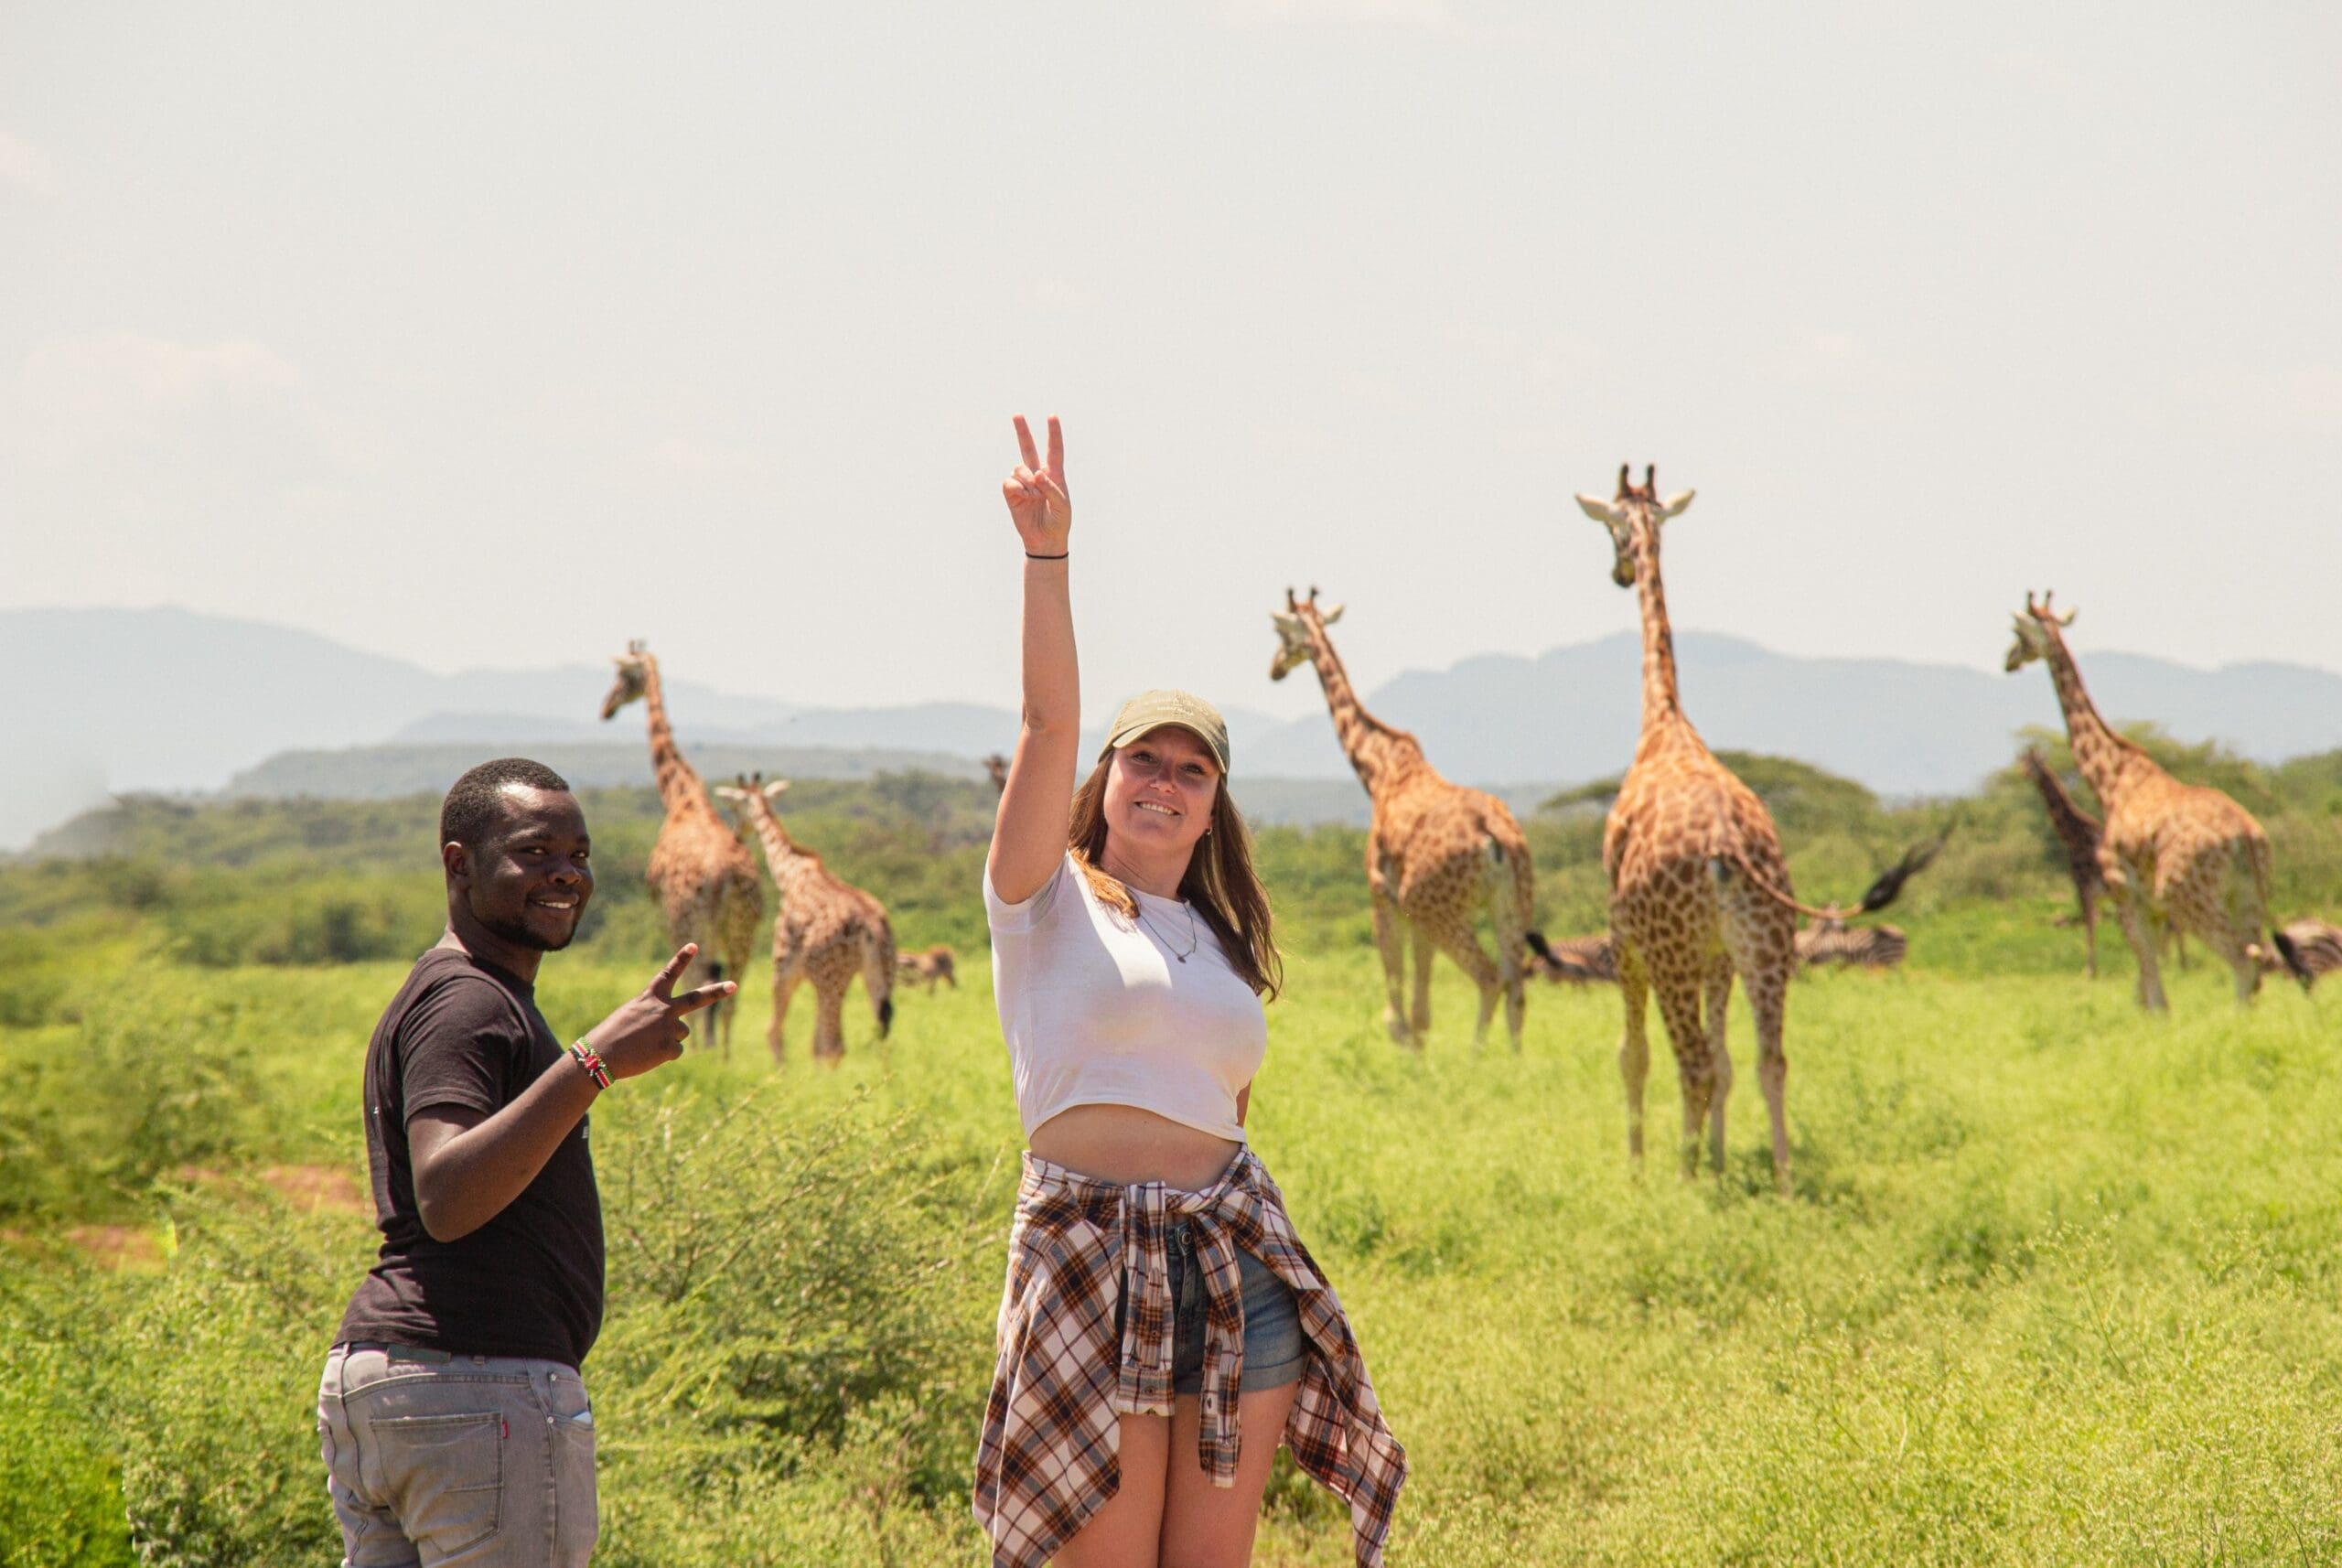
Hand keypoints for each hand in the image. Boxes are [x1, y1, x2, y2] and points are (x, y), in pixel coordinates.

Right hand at [580, 943, 735, 1080]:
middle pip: (696, 999)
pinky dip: (664, 1055)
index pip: (669, 973)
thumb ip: (654, 1013)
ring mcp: (669, 1027)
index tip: (694, 945)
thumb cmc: (611, 1035)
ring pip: (682, 1032)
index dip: (682, 959)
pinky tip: (648, 1055)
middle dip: (717, 992)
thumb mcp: (631, 1014)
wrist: (601, 1055)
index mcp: (650, 997)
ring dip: (668, 1038)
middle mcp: (664, 1009)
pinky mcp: (670, 1047)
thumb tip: (677, 1028)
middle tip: (734, 985)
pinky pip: (676, 1050)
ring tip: (647, 1043)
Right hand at [1002, 414, 1070, 555]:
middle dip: (1022, 432)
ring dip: (1026, 479)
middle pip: (1028, 448)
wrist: (1045, 540)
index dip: (1053, 434)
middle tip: (1017, 415)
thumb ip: (1051, 487)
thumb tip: (1036, 473)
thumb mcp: (1062, 505)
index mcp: (1054, 475)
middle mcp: (1037, 475)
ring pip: (1019, 467)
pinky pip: (1009, 482)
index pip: (1054, 450)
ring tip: (1033, 496)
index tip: (1052, 417)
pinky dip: (1017, 488)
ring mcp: (1023, 484)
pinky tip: (1023, 498)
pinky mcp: (1011, 493)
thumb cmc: (1059, 521)